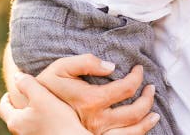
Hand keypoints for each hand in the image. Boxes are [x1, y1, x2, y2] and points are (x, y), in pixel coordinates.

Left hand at [0, 72, 91, 134]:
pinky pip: (34, 129)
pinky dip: (36, 121)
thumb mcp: (42, 96)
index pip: (2, 107)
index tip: (14, 90)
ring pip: (24, 123)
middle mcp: (19, 133)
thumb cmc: (58, 120)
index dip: (6, 97)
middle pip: (12, 116)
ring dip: (28, 113)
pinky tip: (50, 117)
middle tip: (26, 95)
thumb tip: (16, 76)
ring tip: (39, 104)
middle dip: (17, 105)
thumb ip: (27, 84)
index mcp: (15, 122)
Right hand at [35, 54, 157, 134]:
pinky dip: (136, 134)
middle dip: (147, 100)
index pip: (125, 89)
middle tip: (151, 88)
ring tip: (155, 112)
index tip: (139, 70)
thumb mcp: (62, 67)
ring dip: (147, 122)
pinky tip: (142, 126)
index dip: (136, 78)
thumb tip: (112, 66)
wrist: (34, 107)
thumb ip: (86, 62)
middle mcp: (95, 120)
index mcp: (89, 100)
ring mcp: (95, 133)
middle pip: (133, 113)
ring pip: (130, 133)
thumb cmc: (49, 83)